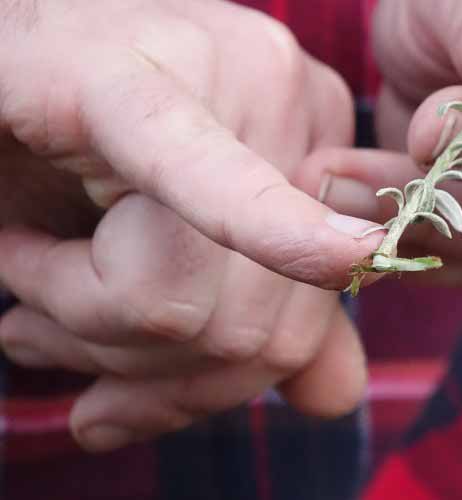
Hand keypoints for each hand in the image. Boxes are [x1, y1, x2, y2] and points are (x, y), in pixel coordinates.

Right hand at [0, 0, 372, 451]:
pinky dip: (184, 251)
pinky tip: (74, 267)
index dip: (213, 385)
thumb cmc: (63, 143)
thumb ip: (262, 312)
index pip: (304, 322)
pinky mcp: (127, 79)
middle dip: (132, 368)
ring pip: (180, 305)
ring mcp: (225, 75)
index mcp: (319, 140)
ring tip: (26, 267)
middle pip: (250, 331)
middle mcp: (293, 99)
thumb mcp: (169, 241)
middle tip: (38, 327)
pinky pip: (193, 187)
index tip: (122, 408)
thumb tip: (337, 397)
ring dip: (72, 319)